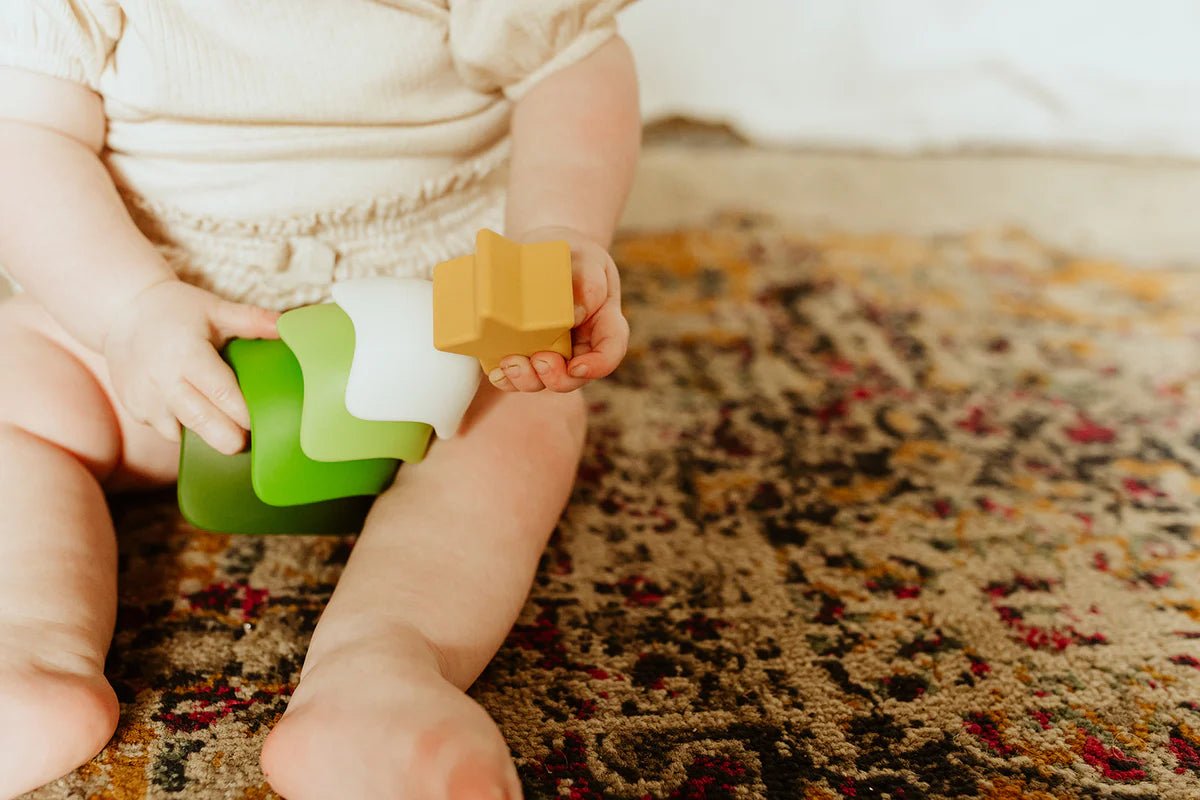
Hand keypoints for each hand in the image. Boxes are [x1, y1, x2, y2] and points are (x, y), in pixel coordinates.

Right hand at [103, 279, 279, 453]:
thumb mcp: (214, 309)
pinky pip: (167, 430)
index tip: (265, 421)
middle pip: (203, 423)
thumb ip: (251, 319)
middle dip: (231, 438)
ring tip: (228, 428)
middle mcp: (163, 380)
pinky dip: (185, 428)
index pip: (222, 395)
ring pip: (184, 433)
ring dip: (207, 435)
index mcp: (187, 354)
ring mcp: (145, 399)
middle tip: (251, 440)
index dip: (245, 414)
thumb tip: (287, 326)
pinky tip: (199, 415)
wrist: (123, 313)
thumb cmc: (176, 310)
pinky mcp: (134, 410)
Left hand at [489, 226, 628, 392]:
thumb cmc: (573, 256)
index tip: (577, 365)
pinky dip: (505, 377)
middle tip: (539, 361)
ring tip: (511, 363)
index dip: (597, 367)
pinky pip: (516, 374)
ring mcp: (552, 353)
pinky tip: (496, 371)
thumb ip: (589, 284)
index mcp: (604, 325)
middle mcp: (580, 347)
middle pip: (574, 376)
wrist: (544, 250)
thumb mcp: (588, 260)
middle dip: (556, 378)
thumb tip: (574, 314)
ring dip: (526, 380)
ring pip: (543, 381)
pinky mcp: (525, 351)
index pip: (610, 352)